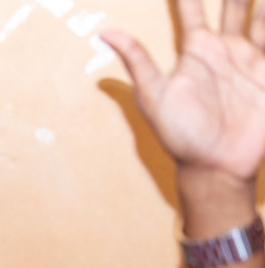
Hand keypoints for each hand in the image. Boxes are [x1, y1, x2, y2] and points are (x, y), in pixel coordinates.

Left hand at [105, 0, 264, 182]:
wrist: (217, 165)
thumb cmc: (181, 135)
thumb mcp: (154, 95)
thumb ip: (137, 60)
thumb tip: (104, 32)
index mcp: (196, 51)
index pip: (191, 9)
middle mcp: (226, 50)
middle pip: (233, 5)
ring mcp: (252, 60)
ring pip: (260, 17)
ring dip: (261, 3)